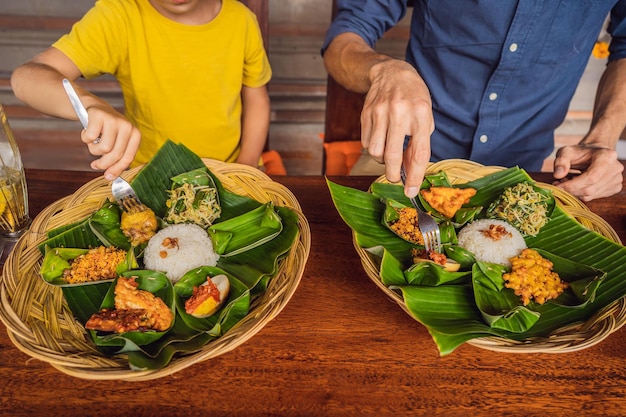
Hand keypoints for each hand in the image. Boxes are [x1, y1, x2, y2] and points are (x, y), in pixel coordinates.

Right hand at [80, 104, 140, 179]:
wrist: (96, 108)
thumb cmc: (107, 130)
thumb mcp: (117, 143)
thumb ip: (117, 159)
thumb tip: (110, 177)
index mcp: (135, 135)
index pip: (128, 158)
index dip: (117, 170)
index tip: (107, 176)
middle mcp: (128, 126)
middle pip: (115, 155)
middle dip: (103, 164)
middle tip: (94, 164)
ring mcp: (114, 119)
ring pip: (103, 148)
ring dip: (93, 150)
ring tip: (92, 143)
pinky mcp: (100, 115)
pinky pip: (90, 137)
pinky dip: (85, 138)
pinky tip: (87, 132)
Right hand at [360, 59, 433, 197]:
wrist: (391, 72)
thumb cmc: (413, 97)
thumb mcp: (425, 116)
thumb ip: (419, 143)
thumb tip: (409, 171)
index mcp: (421, 114)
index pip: (419, 152)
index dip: (414, 175)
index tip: (411, 191)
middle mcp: (400, 112)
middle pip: (392, 155)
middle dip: (392, 174)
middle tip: (395, 179)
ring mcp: (380, 112)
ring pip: (375, 151)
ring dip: (381, 160)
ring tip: (388, 153)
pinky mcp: (366, 113)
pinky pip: (366, 142)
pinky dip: (373, 148)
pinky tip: (380, 139)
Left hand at [552, 144, 623, 200]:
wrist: (594, 154)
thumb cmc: (580, 152)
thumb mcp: (567, 151)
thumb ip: (561, 161)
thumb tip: (558, 175)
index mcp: (607, 156)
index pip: (591, 177)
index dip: (572, 185)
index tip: (557, 185)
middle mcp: (615, 168)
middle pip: (589, 189)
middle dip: (570, 189)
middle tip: (558, 184)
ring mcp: (617, 179)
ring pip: (590, 195)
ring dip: (574, 192)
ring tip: (567, 181)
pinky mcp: (615, 188)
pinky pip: (593, 197)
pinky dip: (581, 194)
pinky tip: (577, 184)